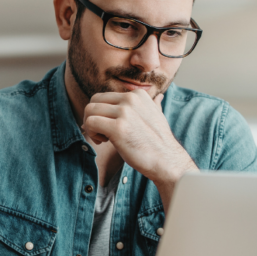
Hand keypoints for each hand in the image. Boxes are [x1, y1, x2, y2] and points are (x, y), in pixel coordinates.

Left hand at [82, 90, 196, 208]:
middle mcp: (131, 99)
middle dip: (92, 116)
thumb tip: (159, 97)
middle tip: (100, 133)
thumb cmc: (159, 143)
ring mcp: (124, 112)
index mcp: (138, 94)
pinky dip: (90, 133)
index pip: (106, 96)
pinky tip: (102, 142)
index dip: (103, 112)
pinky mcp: (117, 128)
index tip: (109, 126)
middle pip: (95, 100)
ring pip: (90, 110)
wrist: (167, 161)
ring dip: (90, 126)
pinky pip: (90, 122)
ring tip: (102, 138)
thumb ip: (154, 104)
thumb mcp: (158, 116)